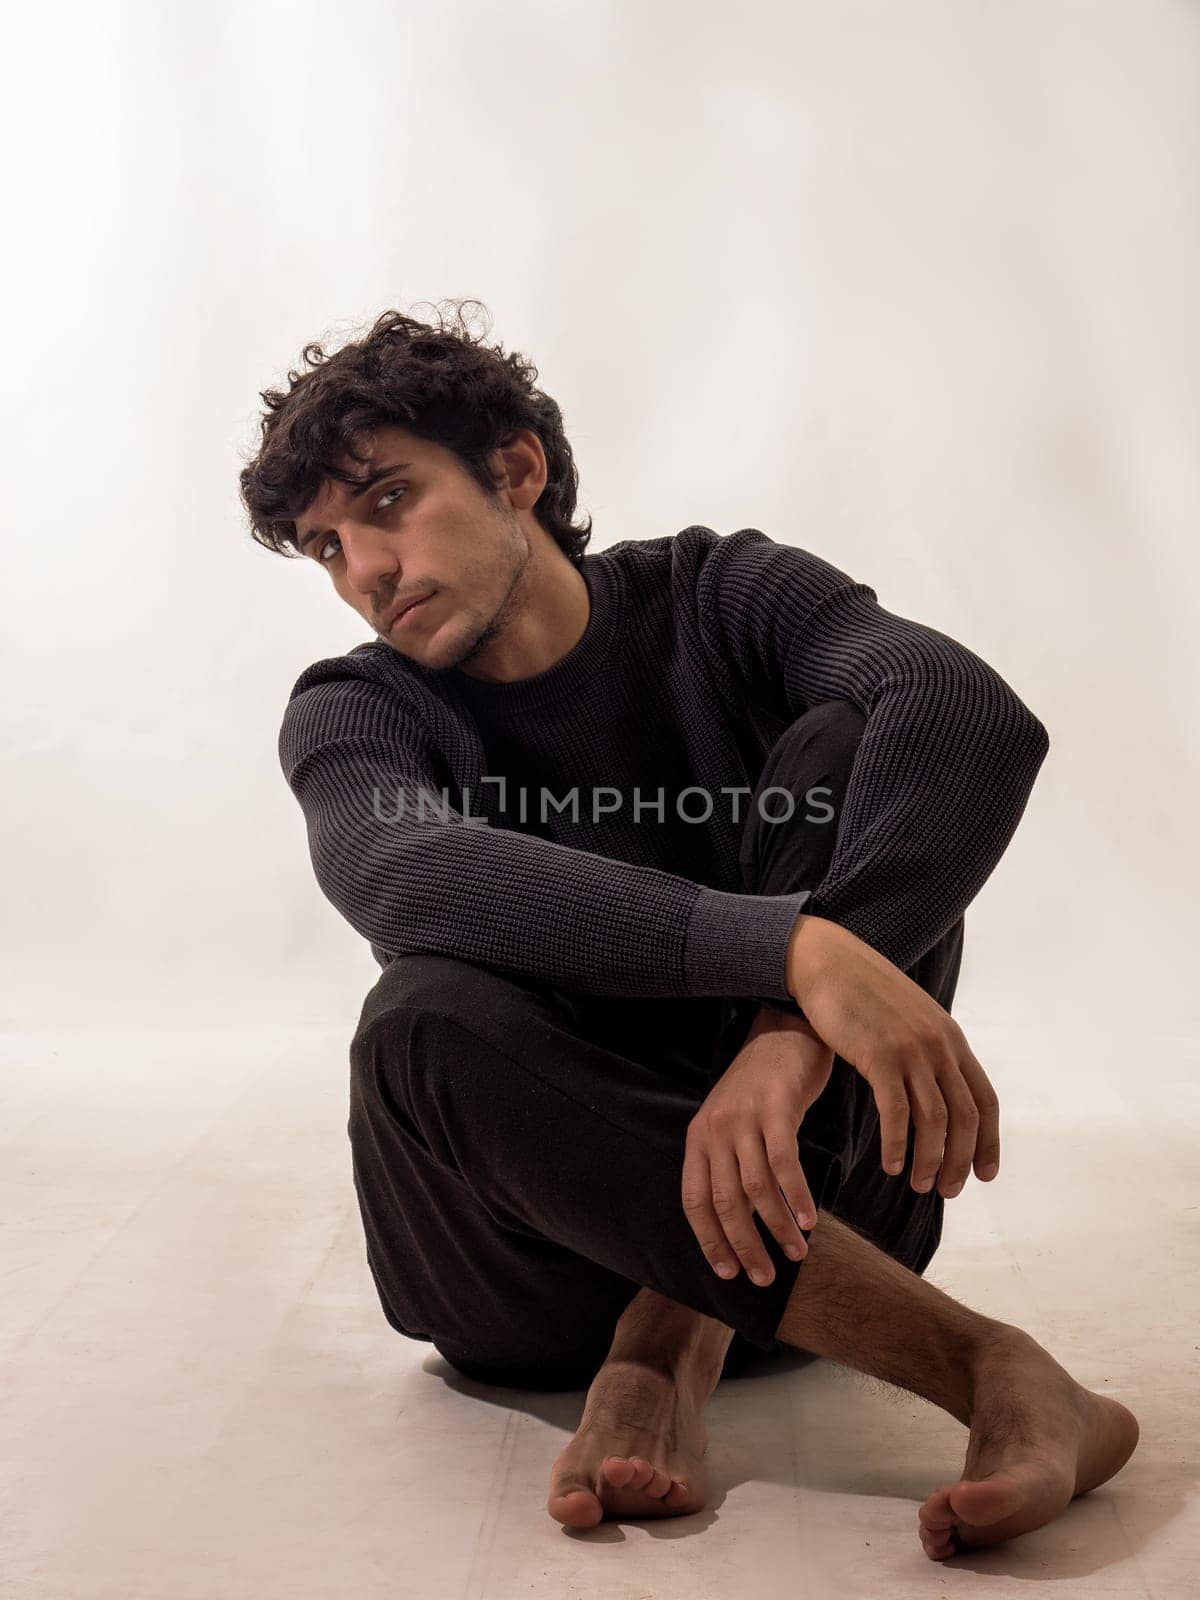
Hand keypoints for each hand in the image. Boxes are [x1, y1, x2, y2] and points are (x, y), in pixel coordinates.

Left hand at [681, 1004, 835, 1286]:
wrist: (785, 1030)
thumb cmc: (763, 1085)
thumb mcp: (733, 1122)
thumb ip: (732, 1164)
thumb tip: (744, 1222)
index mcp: (698, 1138)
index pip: (695, 1201)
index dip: (710, 1241)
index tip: (728, 1273)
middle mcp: (715, 1130)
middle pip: (724, 1202)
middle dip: (744, 1246)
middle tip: (764, 1277)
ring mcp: (743, 1118)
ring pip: (755, 1189)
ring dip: (776, 1228)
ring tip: (796, 1253)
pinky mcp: (774, 1109)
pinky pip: (783, 1164)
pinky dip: (796, 1197)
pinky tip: (810, 1219)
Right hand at [785, 913, 999, 1198]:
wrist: (828, 961)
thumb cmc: (863, 992)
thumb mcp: (910, 1018)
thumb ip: (929, 1049)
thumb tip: (938, 1084)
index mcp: (951, 1039)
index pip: (985, 1101)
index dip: (989, 1142)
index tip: (984, 1174)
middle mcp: (939, 1046)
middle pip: (965, 1117)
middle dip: (961, 1161)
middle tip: (947, 1191)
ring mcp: (911, 1050)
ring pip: (934, 1120)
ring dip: (929, 1160)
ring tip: (917, 1185)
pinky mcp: (879, 1055)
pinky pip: (895, 1112)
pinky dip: (897, 1144)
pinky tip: (890, 1164)